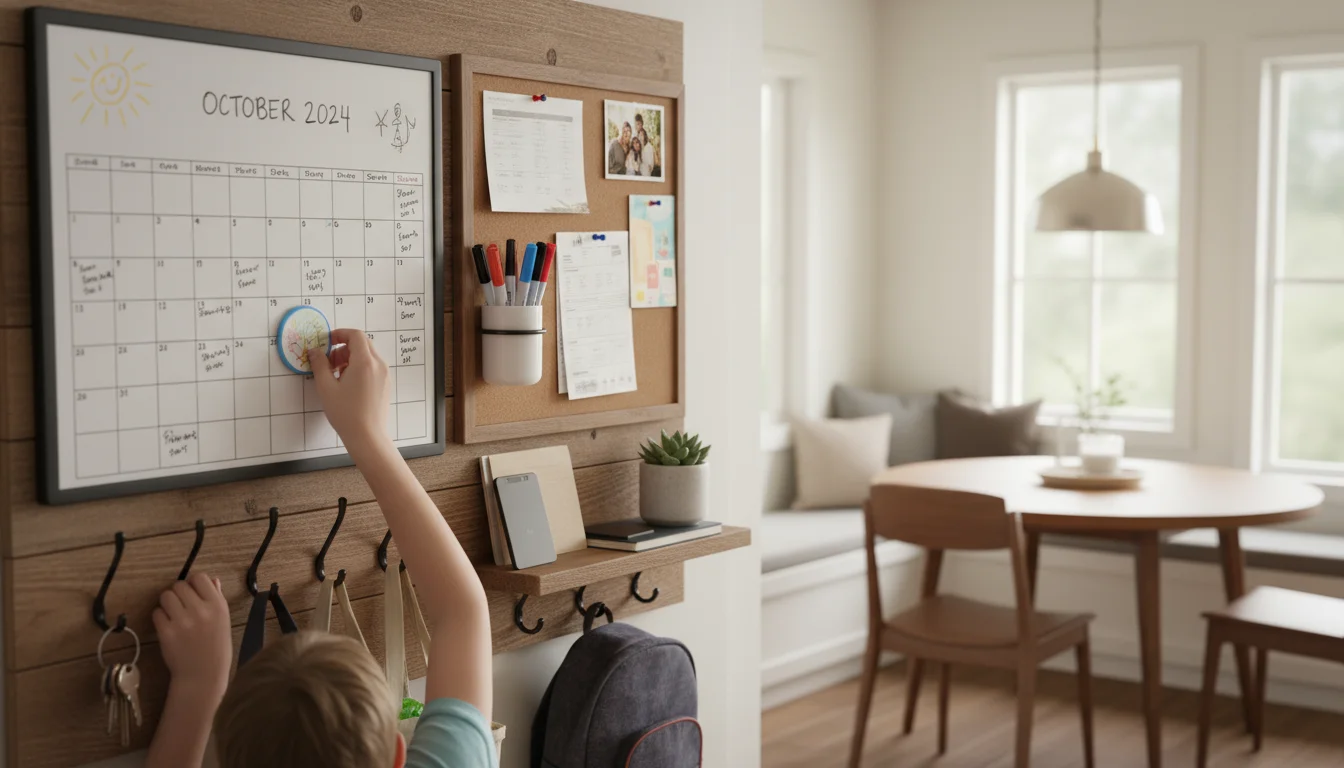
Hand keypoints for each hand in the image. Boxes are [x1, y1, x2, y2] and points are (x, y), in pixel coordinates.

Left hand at [152, 572, 231, 702]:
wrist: (203, 676)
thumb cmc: (216, 648)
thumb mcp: (224, 621)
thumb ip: (217, 598)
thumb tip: (212, 580)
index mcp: (218, 605)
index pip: (199, 577)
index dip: (193, 584)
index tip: (192, 593)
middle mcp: (201, 610)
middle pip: (179, 585)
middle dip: (178, 594)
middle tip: (181, 607)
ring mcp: (183, 621)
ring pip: (165, 596)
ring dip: (167, 603)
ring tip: (173, 615)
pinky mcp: (167, 632)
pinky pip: (156, 613)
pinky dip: (160, 617)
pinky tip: (168, 626)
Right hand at [309, 328, 390, 447]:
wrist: (367, 436)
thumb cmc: (346, 413)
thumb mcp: (326, 387)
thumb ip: (319, 365)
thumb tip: (314, 351)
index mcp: (365, 362)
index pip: (356, 335)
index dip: (340, 334)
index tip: (326, 342)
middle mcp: (379, 365)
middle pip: (362, 344)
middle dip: (343, 348)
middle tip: (328, 362)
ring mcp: (384, 375)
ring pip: (367, 355)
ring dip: (350, 358)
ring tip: (336, 375)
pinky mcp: (385, 384)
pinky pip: (372, 367)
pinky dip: (358, 367)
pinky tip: (346, 383)